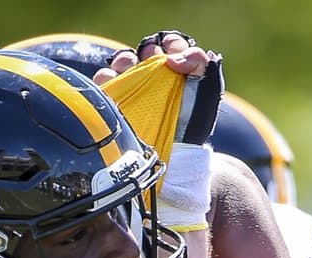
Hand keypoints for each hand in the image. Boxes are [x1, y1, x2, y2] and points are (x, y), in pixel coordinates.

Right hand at [97, 30, 223, 145]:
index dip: (172, 44)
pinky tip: (114, 82)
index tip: (171, 50)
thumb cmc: (191, 128)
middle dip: (147, 52)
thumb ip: (201, 66)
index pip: (173, 46)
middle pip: (145, 52)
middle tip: (150, 58)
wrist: (173, 159)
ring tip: (128, 69)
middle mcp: (155, 80)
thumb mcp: (207, 95)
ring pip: (122, 63)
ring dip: (124, 61)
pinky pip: (104, 82)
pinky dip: (106, 77)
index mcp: (178, 74)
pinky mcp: (114, 103)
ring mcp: (134, 91)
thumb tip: (174, 57)